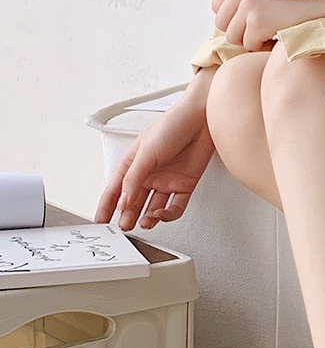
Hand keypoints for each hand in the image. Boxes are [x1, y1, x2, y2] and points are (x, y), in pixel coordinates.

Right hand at [94, 69, 216, 230]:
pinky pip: (175, 206)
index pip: (115, 190)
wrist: (201, 120)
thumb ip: (134, 179)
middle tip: (124, 227)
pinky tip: (162, 214)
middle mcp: (149, 175)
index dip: (106, 207)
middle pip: (134, 202)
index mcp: (133, 164)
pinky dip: (168, 213)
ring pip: (153, 207)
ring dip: (147, 217)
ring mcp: (167, 181)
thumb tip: (123, 201)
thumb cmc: (172, 126)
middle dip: (127, 216)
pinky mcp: (184, 186)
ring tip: (143, 223)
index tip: (100, 222)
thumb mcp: (146, 153)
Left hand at [212, 0, 324, 50]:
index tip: (254, 23)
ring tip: (271, 33)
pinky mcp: (256, 19)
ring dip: (252, 41)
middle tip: (264, 31)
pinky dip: (263, 47)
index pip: (218, 7)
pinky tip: (277, 36)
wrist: (324, 3)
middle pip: (222, 24)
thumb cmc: (299, 2)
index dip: (235, 21)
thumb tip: (230, 21)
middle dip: (241, 33)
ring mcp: (247, 1)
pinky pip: (249, 45)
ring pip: (233, 37)